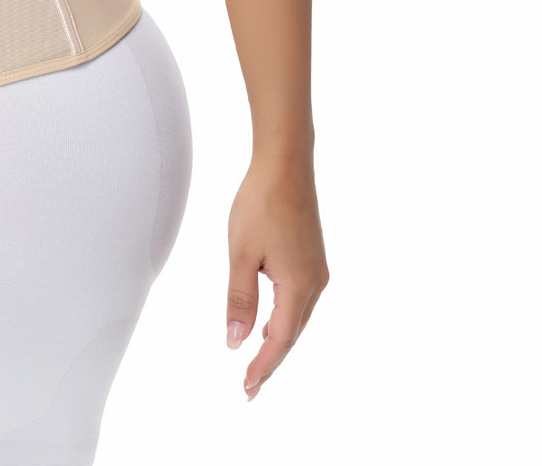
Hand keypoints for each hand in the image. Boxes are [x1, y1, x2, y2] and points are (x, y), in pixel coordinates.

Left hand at [224, 157, 328, 399]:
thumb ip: (239, 299)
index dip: (263, 366)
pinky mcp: (313, 258)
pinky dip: (285, 317)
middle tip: (250, 385)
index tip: (247, 389)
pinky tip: (270, 320)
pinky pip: (300, 299)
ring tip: (257, 359)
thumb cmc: (260, 204)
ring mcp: (317, 270)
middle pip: (292, 333)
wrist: (285, 165)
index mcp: (298, 286)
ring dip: (278, 339)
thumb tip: (236, 341)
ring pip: (297, 317)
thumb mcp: (241, 254)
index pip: (279, 340)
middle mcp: (315, 283)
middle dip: (271, 360)